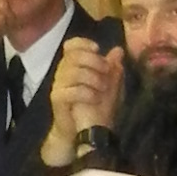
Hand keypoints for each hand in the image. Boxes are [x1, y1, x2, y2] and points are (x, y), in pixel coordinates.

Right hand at [43, 35, 122, 164]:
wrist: (86, 132)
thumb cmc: (97, 107)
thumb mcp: (111, 86)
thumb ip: (113, 68)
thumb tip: (119, 50)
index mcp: (74, 65)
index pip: (71, 45)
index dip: (83, 43)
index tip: (98, 49)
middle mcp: (63, 72)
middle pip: (73, 56)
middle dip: (94, 61)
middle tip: (107, 71)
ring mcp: (58, 85)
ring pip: (73, 72)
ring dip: (93, 78)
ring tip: (103, 88)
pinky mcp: (57, 99)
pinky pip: (71, 91)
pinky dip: (86, 93)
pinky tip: (95, 98)